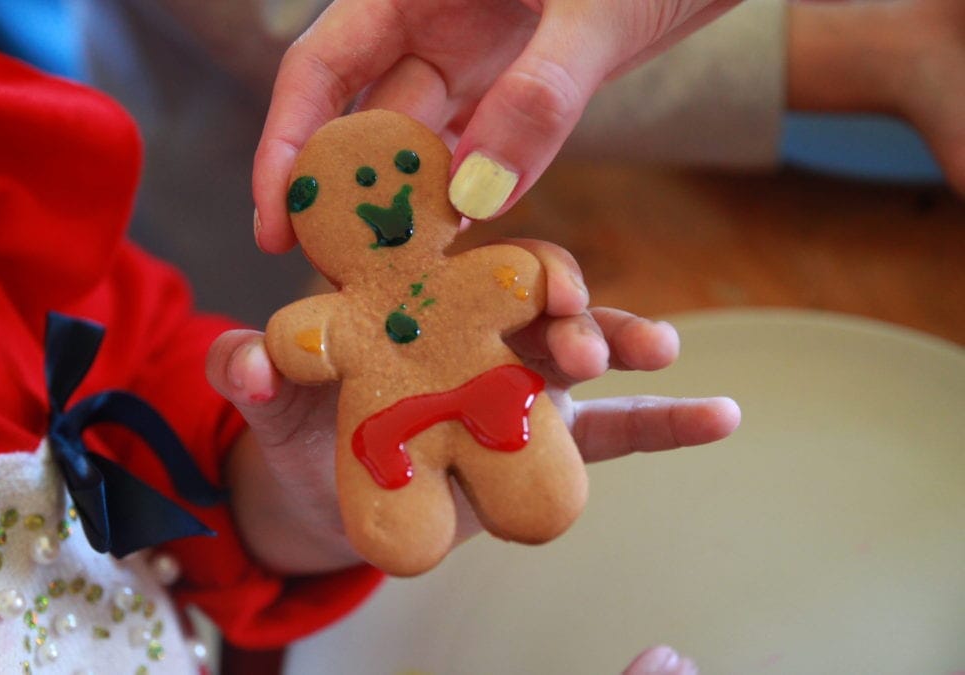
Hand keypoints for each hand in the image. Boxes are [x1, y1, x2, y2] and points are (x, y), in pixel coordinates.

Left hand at [207, 241, 739, 574]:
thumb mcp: (275, 401)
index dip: (494, 254)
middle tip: (576, 326)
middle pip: (532, 298)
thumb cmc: (303, 427)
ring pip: (579, 351)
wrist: (335, 494)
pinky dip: (667, 423)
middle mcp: (477, 329)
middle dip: (563, 302)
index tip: (524, 265)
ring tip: (653, 346)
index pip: (462, 259)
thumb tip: (242, 360)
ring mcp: (520, 382)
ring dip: (618, 340)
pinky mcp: (546, 441)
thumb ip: (254, 373)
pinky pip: (616, 432)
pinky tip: (721, 415)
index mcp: (417, 302)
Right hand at [253, 0, 739, 252]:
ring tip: (397, 278)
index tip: (276, 220)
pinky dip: (474, 193)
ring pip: (427, 142)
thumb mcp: (597, 6)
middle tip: (337, 278)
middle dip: (350, 194)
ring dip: (414, 206)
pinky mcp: (525, 82)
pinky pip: (485, 147)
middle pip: (367, 116)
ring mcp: (482, 52)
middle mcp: (434, 16)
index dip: (289, 142)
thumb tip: (476, 198)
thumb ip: (541, 94)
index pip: (321, 64)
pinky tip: (464, 245)